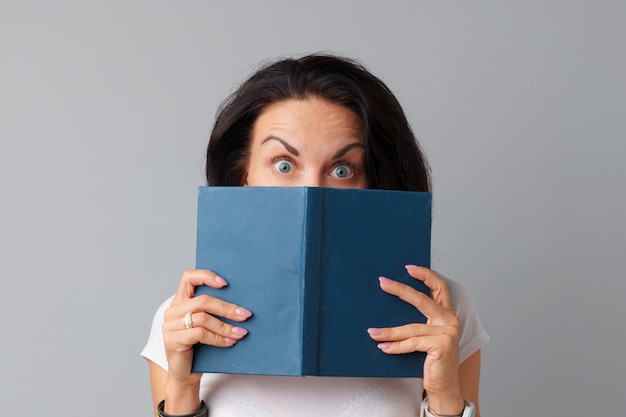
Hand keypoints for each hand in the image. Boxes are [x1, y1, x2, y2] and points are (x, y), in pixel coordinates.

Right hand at [163, 270, 251, 386]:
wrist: (185, 375)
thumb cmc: (200, 348)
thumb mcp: (207, 326)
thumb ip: (214, 312)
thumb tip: (241, 305)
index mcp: (180, 301)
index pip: (189, 278)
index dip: (207, 276)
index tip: (226, 283)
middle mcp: (172, 311)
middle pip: (203, 301)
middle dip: (227, 308)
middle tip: (246, 315)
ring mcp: (170, 325)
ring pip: (203, 318)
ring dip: (225, 326)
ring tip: (241, 333)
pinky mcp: (172, 340)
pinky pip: (200, 334)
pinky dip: (218, 338)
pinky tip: (230, 342)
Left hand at [367, 265, 463, 412]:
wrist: (444, 386)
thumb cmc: (432, 360)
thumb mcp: (426, 336)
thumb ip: (418, 321)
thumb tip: (390, 306)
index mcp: (447, 314)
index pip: (440, 287)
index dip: (425, 275)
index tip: (408, 267)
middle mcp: (450, 320)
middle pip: (422, 299)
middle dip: (400, 289)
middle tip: (382, 282)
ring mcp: (447, 333)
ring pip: (411, 327)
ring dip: (389, 331)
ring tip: (372, 332)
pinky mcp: (441, 345)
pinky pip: (412, 343)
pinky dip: (395, 346)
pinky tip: (382, 346)